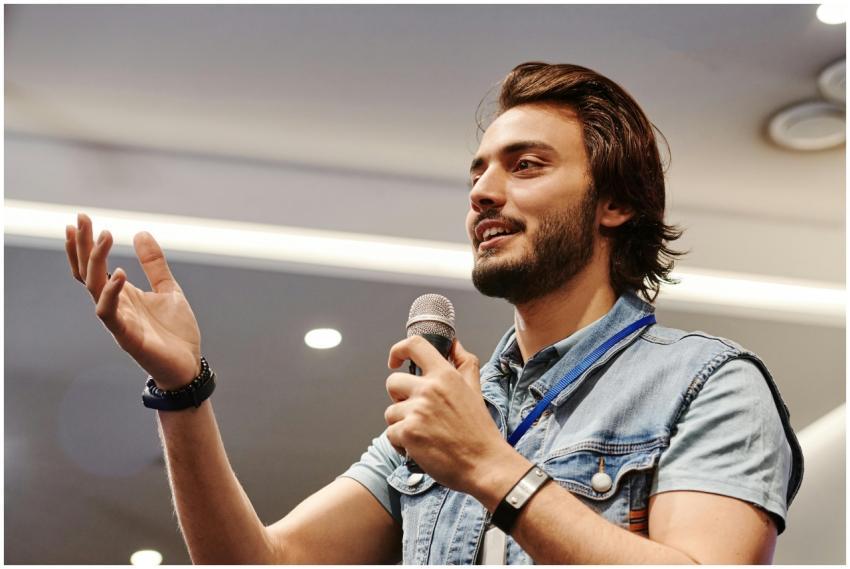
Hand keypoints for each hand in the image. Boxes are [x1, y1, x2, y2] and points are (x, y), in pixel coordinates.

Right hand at [65, 213, 201, 389]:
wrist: (188, 366)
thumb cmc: (175, 332)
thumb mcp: (168, 289)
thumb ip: (154, 264)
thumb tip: (141, 233)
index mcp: (123, 294)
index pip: (94, 267)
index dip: (85, 245)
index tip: (81, 219)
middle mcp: (115, 305)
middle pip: (88, 272)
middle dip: (83, 246)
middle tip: (82, 218)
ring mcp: (118, 321)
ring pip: (94, 288)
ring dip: (96, 262)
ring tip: (105, 235)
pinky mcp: (127, 336)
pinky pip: (109, 314)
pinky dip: (111, 293)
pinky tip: (119, 274)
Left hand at [384, 336, 511, 493]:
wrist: (484, 463)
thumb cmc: (479, 431)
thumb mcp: (475, 390)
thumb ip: (464, 363)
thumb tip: (455, 344)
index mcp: (445, 375)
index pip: (415, 345)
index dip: (399, 350)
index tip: (395, 360)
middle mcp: (429, 389)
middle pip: (393, 382)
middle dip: (399, 398)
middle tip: (416, 412)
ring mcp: (417, 410)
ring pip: (390, 412)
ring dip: (401, 424)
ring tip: (423, 434)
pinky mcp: (408, 432)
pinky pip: (390, 433)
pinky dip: (401, 444)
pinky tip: (419, 448)